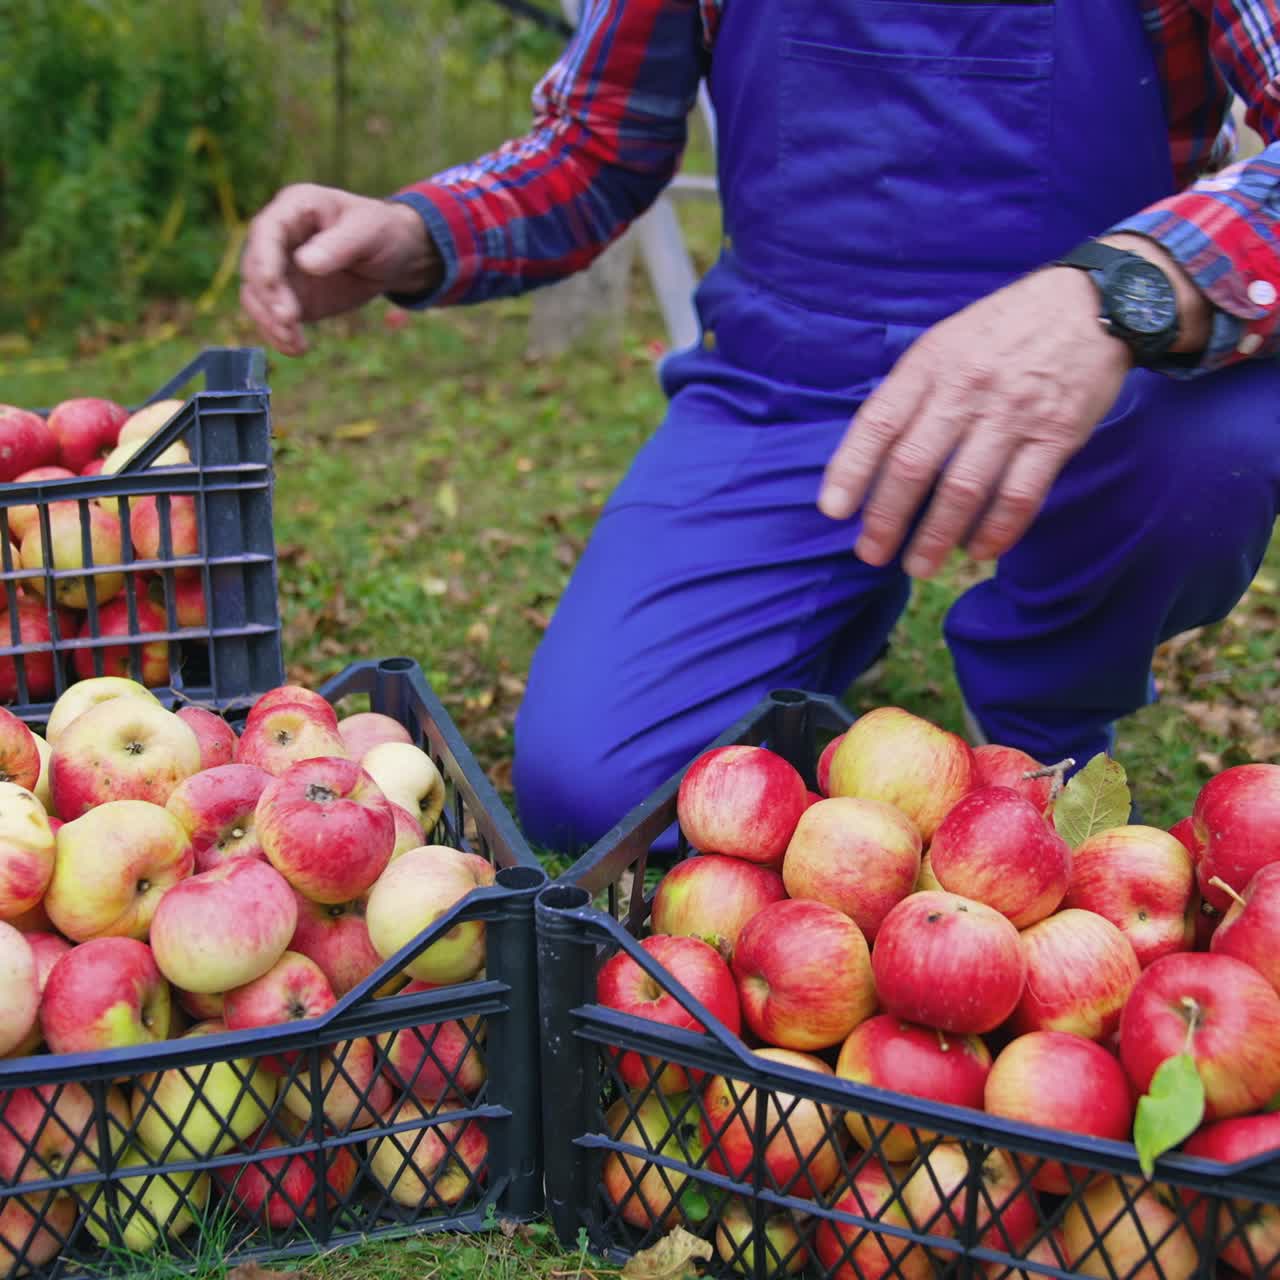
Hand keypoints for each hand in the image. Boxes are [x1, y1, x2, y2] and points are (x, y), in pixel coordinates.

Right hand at [239, 184, 438, 355]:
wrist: (395, 256)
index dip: (264, 259)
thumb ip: (340, 245)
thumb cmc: (382, 232)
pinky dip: (280, 335)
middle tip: (290, 321)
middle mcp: (279, 238)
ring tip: (296, 342)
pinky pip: (273, 318)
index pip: (266, 231)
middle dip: (268, 297)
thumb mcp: (369, 232)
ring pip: (257, 297)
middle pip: (255, 268)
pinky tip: (297, 349)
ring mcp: (282, 270)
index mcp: (295, 208)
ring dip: (270, 322)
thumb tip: (305, 263)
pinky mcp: (291, 298)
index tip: (271, 284)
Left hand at [817, 267, 1134, 577]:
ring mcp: (1013, 414)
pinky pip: (1020, 494)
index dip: (850, 471)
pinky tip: (979, 551)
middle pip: (913, 465)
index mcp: (930, 364)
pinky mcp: (1057, 435)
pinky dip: (997, 530)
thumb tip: (868, 457)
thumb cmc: (1003, 329)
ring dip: (936, 537)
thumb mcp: (944, 343)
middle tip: (871, 553)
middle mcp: (966, 389)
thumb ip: (909, 393)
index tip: (833, 511)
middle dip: (886, 518)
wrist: (1092, 302)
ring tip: (918, 566)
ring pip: (963, 489)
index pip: (877, 424)